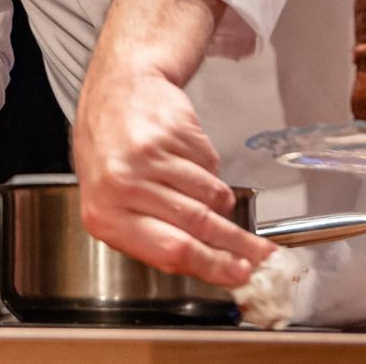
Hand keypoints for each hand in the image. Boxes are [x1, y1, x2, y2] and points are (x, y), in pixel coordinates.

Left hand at [72, 0, 277, 290]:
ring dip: (221, 203)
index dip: (214, 266)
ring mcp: (148, 157)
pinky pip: (210, 167)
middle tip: (261, 255)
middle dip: (237, 244)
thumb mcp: (114, 202)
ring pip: (210, 196)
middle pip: (197, 226)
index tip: (240, 274)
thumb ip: (152, 237)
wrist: (116, 90)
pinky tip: (189, 161)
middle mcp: (123, 186)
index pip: (172, 251)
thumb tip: (209, 266)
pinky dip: (209, 171)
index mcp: (104, 215)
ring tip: (214, 199)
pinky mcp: (172, 134)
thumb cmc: (111, 150)